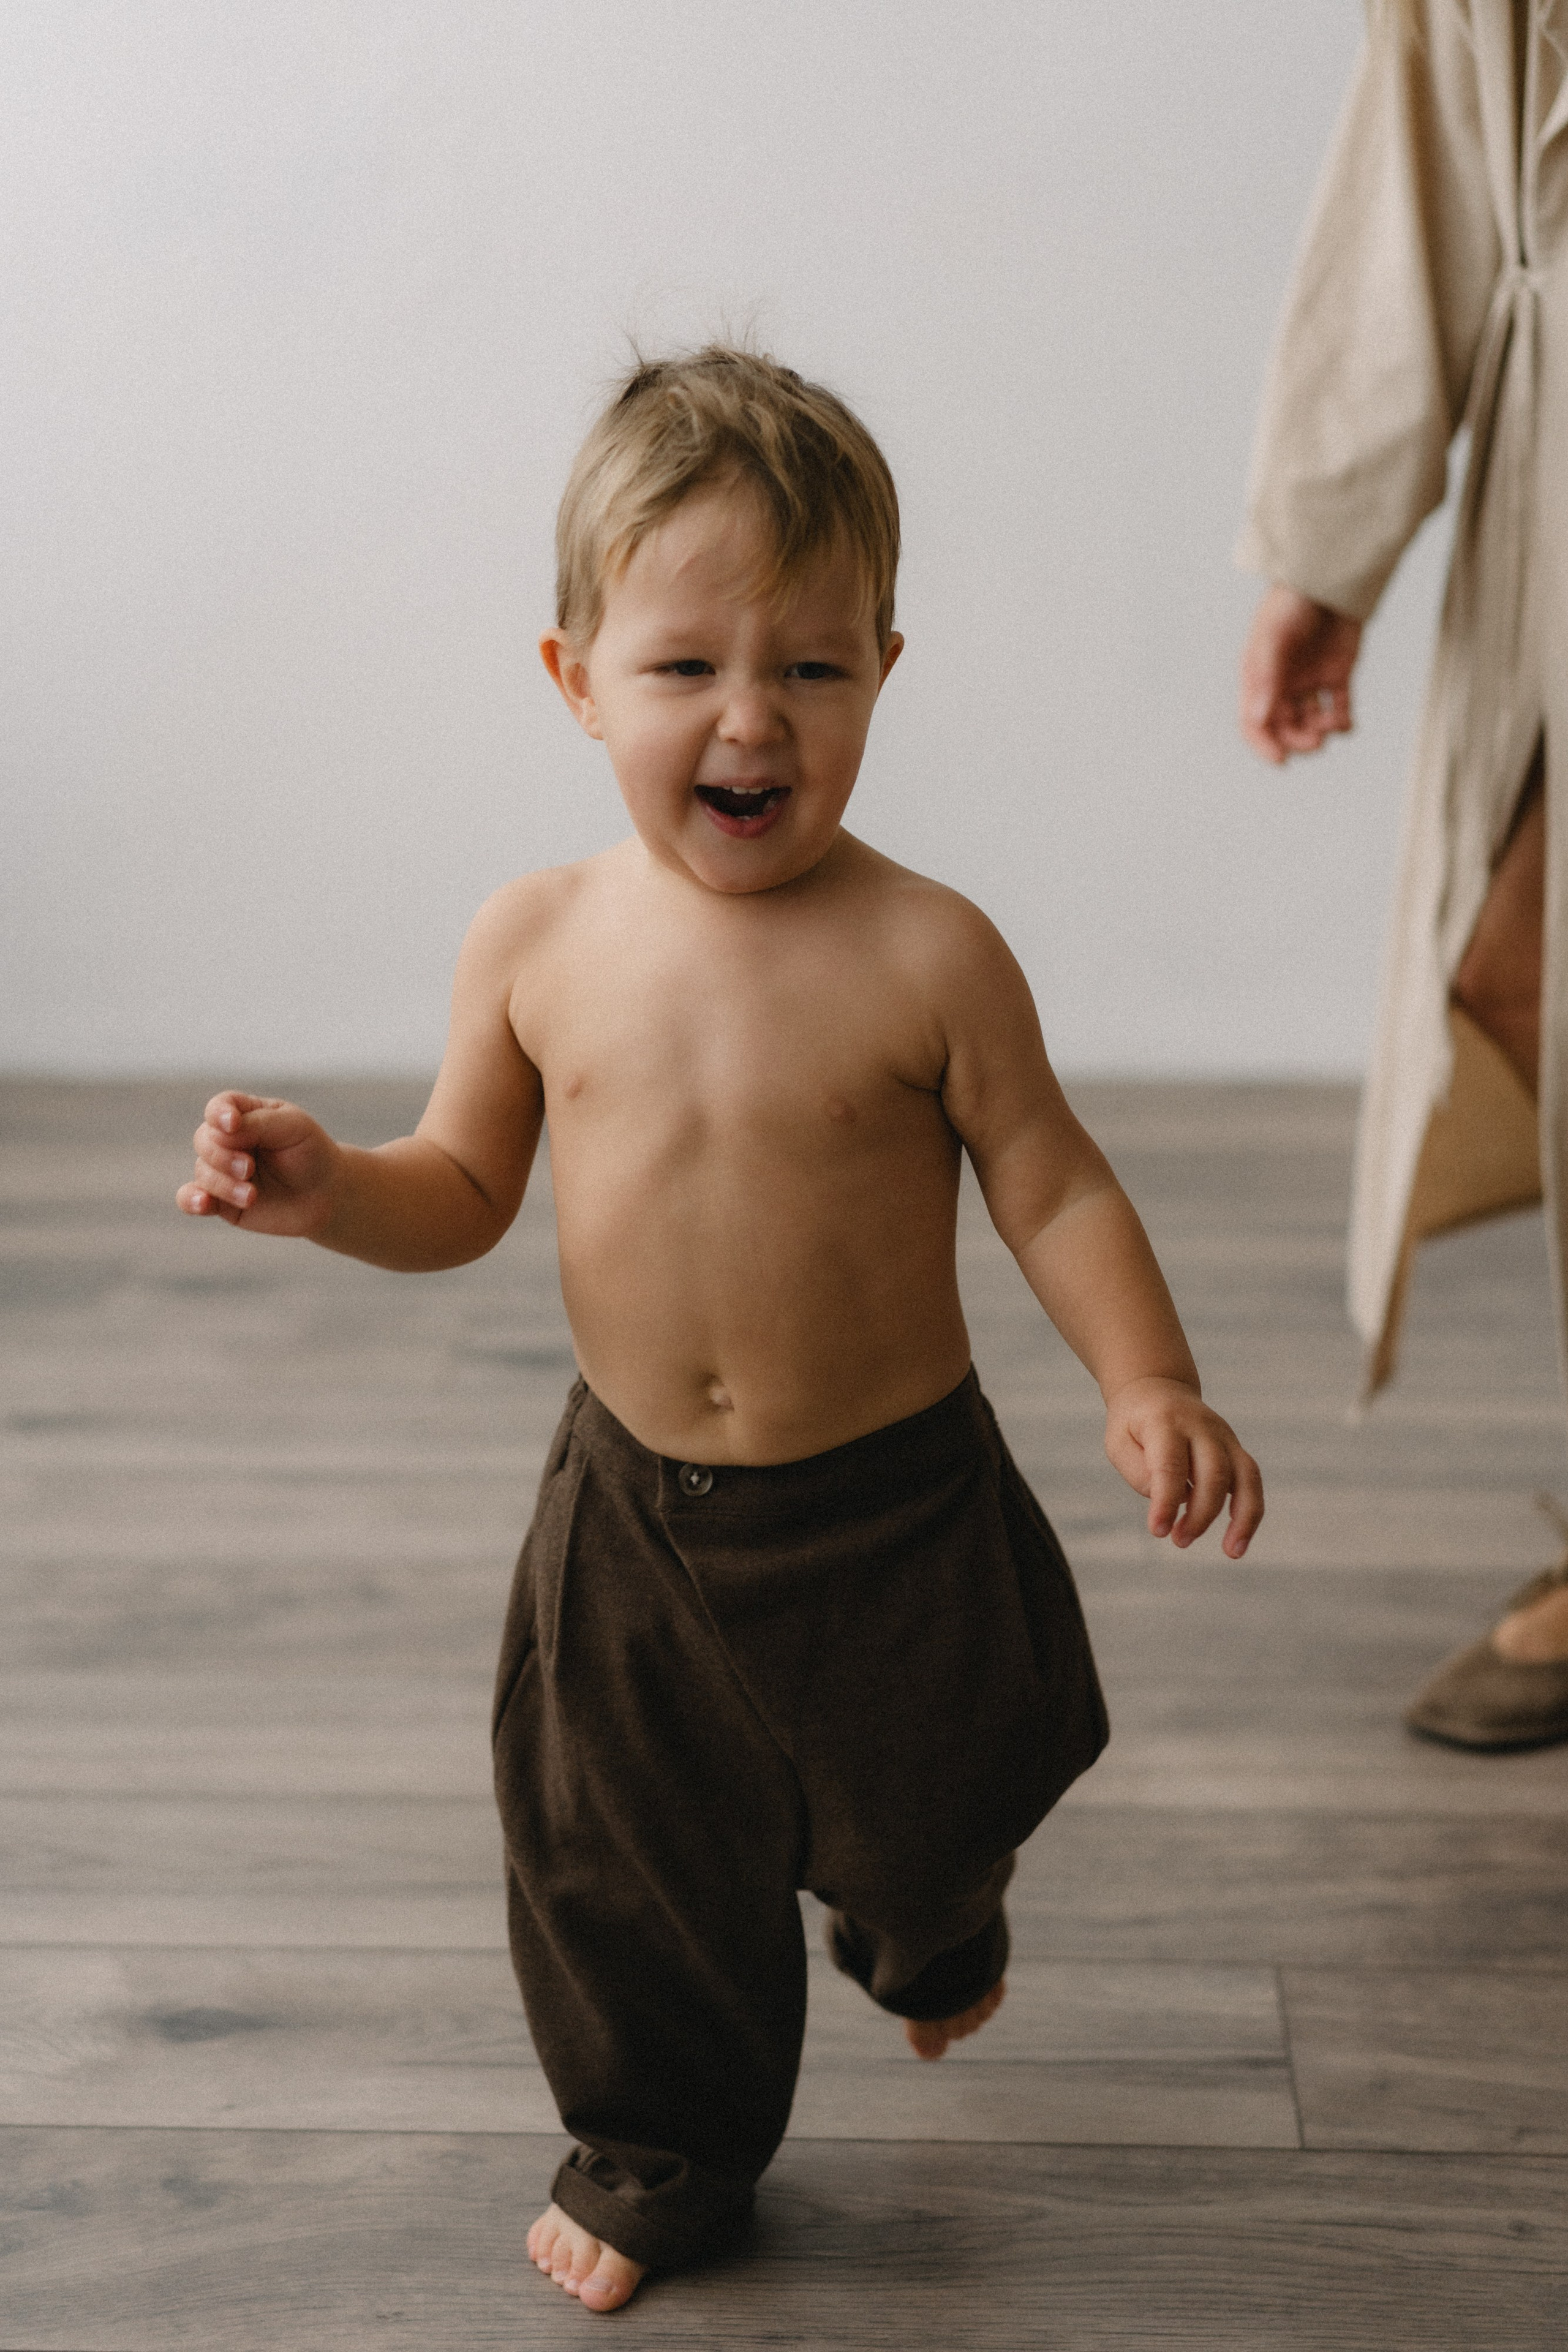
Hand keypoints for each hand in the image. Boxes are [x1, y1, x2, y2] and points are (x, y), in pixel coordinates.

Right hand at [176, 1091, 339, 1235]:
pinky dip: (191, 1200)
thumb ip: (258, 1123)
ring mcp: (222, 1171)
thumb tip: (220, 1131)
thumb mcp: (293, 1127)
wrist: (326, 1194)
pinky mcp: (221, 1200)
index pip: (219, 1107)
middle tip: (249, 1169)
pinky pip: (190, 1198)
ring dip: (223, 1184)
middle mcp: (227, 1141)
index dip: (219, 1114)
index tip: (233, 1124)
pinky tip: (203, 1203)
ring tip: (251, 1196)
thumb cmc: (310, 1152)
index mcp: (245, 1115)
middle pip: (204, 1140)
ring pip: (203, 1171)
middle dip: (224, 1156)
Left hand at [1104, 1376, 1263, 1560]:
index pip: (1171, 1465)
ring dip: (1240, 1518)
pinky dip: (1250, 1511)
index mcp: (1165, 1422)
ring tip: (1231, 1552)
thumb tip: (1168, 1501)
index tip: (1158, 1531)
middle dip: (1201, 1514)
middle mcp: (1202, 1426)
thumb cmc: (1134, 1424)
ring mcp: (1224, 1436)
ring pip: (1244, 1476)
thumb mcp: (1118, 1442)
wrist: (1158, 1390)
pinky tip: (1239, 1540)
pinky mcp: (1236, 1449)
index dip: (1166, 1501)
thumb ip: (1138, 1472)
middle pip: (1213, 1473)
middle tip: (1179, 1540)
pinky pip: (1252, 1480)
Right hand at [1239, 584, 1361, 763]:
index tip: (1281, 760)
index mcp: (1258, 678)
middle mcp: (1282, 684)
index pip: (1254, 722)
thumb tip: (1259, 718)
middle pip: (1284, 727)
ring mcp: (1310, 681)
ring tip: (1333, 724)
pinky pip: (1338, 709)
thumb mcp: (1274, 639)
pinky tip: (1346, 722)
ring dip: (1321, 732)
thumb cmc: (1293, 602)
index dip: (1264, 744)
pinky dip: (1343, 722)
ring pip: (1311, 723)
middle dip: (1298, 740)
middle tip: (1316, 741)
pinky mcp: (1337, 675)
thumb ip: (1266, 679)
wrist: (1331, 576)